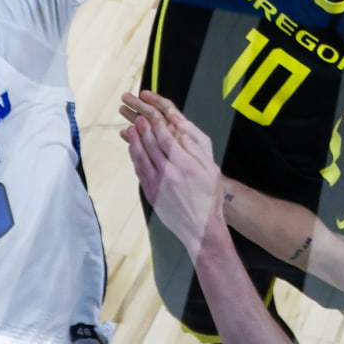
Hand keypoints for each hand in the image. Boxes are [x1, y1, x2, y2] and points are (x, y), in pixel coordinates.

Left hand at [121, 91, 220, 248]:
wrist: (200, 228)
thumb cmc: (209, 198)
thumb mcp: (212, 171)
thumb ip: (196, 150)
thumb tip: (182, 132)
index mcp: (184, 165)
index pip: (166, 138)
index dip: (157, 124)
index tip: (152, 115)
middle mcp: (168, 173)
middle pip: (151, 145)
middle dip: (143, 128)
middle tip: (138, 118)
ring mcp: (157, 184)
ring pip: (141, 157)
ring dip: (134, 141)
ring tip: (131, 129)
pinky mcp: (150, 193)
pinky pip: (139, 171)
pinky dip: (134, 157)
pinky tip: (134, 150)